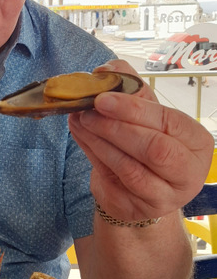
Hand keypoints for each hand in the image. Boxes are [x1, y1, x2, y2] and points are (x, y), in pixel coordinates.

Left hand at [68, 59, 213, 220]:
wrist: (137, 187)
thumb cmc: (146, 143)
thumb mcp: (146, 114)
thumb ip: (131, 86)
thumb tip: (106, 70)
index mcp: (197, 143)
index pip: (169, 122)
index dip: (134, 109)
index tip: (102, 98)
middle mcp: (188, 173)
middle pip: (154, 149)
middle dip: (115, 127)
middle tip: (88, 110)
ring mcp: (164, 197)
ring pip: (130, 169)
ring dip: (99, 141)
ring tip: (81, 121)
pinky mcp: (136, 209)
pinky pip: (112, 182)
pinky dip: (93, 155)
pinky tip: (82, 137)